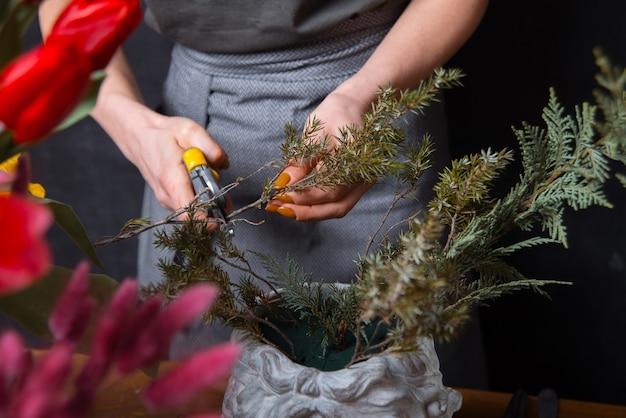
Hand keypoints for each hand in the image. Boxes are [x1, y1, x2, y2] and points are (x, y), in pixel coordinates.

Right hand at [125, 111, 228, 214]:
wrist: (139, 137)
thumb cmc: (164, 135)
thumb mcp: (191, 131)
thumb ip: (211, 147)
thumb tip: (223, 164)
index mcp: (172, 180)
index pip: (189, 215)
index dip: (210, 219)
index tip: (224, 208)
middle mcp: (167, 196)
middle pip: (197, 215)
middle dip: (214, 203)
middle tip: (216, 181)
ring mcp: (166, 200)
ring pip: (194, 210)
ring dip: (206, 197)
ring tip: (203, 176)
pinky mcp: (169, 201)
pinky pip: (189, 205)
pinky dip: (198, 195)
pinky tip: (196, 179)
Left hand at [265, 88, 373, 220]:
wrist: (351, 107)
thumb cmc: (334, 115)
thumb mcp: (314, 134)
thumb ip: (301, 161)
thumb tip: (283, 184)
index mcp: (358, 161)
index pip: (331, 190)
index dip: (304, 197)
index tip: (279, 195)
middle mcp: (365, 177)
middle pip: (336, 207)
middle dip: (304, 212)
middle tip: (276, 207)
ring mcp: (362, 184)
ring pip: (337, 208)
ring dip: (308, 212)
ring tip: (281, 208)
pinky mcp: (354, 186)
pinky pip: (336, 203)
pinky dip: (316, 206)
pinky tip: (295, 203)